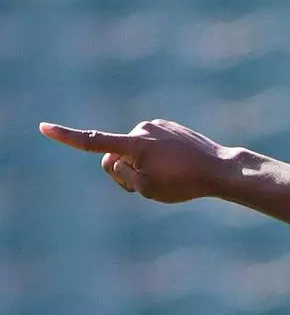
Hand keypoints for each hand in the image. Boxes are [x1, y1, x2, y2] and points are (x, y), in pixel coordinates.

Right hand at [39, 119, 238, 203]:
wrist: (220, 169)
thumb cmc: (185, 183)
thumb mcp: (146, 188)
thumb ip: (121, 174)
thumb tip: (116, 159)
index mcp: (134, 144)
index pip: (94, 142)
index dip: (67, 137)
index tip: (44, 127)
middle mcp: (142, 129)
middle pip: (115, 156)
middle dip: (124, 171)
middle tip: (150, 184)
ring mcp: (156, 125)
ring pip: (135, 151)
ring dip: (143, 164)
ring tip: (171, 174)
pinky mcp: (169, 127)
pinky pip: (152, 145)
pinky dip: (158, 156)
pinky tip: (178, 164)